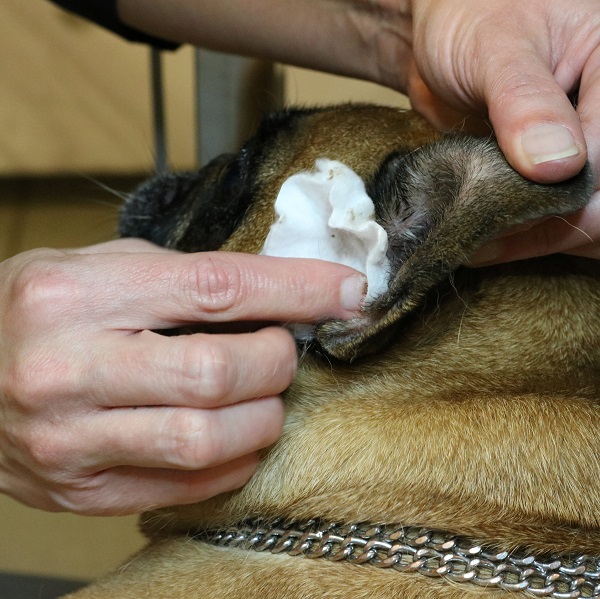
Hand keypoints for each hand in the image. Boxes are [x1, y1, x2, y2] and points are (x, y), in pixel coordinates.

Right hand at [0, 239, 364, 514]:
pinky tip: (235, 435)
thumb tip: (274, 292)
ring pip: (207, 439)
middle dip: (278, 359)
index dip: (295, 289)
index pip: (216, 287)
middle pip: (219, 373)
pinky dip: (232, 460)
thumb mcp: (97, 267)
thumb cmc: (35, 310)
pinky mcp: (79, 490)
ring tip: (261, 393)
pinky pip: (183, 486)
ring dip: (263, 415)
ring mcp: (72, 440)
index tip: (345, 289)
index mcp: (79, 295)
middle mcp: (70, 369)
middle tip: (282, 347)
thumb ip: (181, 278)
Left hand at [398, 0, 599, 261]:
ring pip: (590, 216)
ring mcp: (586, 146)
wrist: (442, 31)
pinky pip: (558, 217)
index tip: (507, 210)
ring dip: (543, 237)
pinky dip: (528, 236)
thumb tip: (557, 166)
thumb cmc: (471, 15)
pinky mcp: (555, 171)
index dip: (568, 193)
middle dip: (558, 223)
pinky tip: (488, 240)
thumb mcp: (496, 47)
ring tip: (482, 240)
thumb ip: (525, 100)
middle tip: (491, 234)